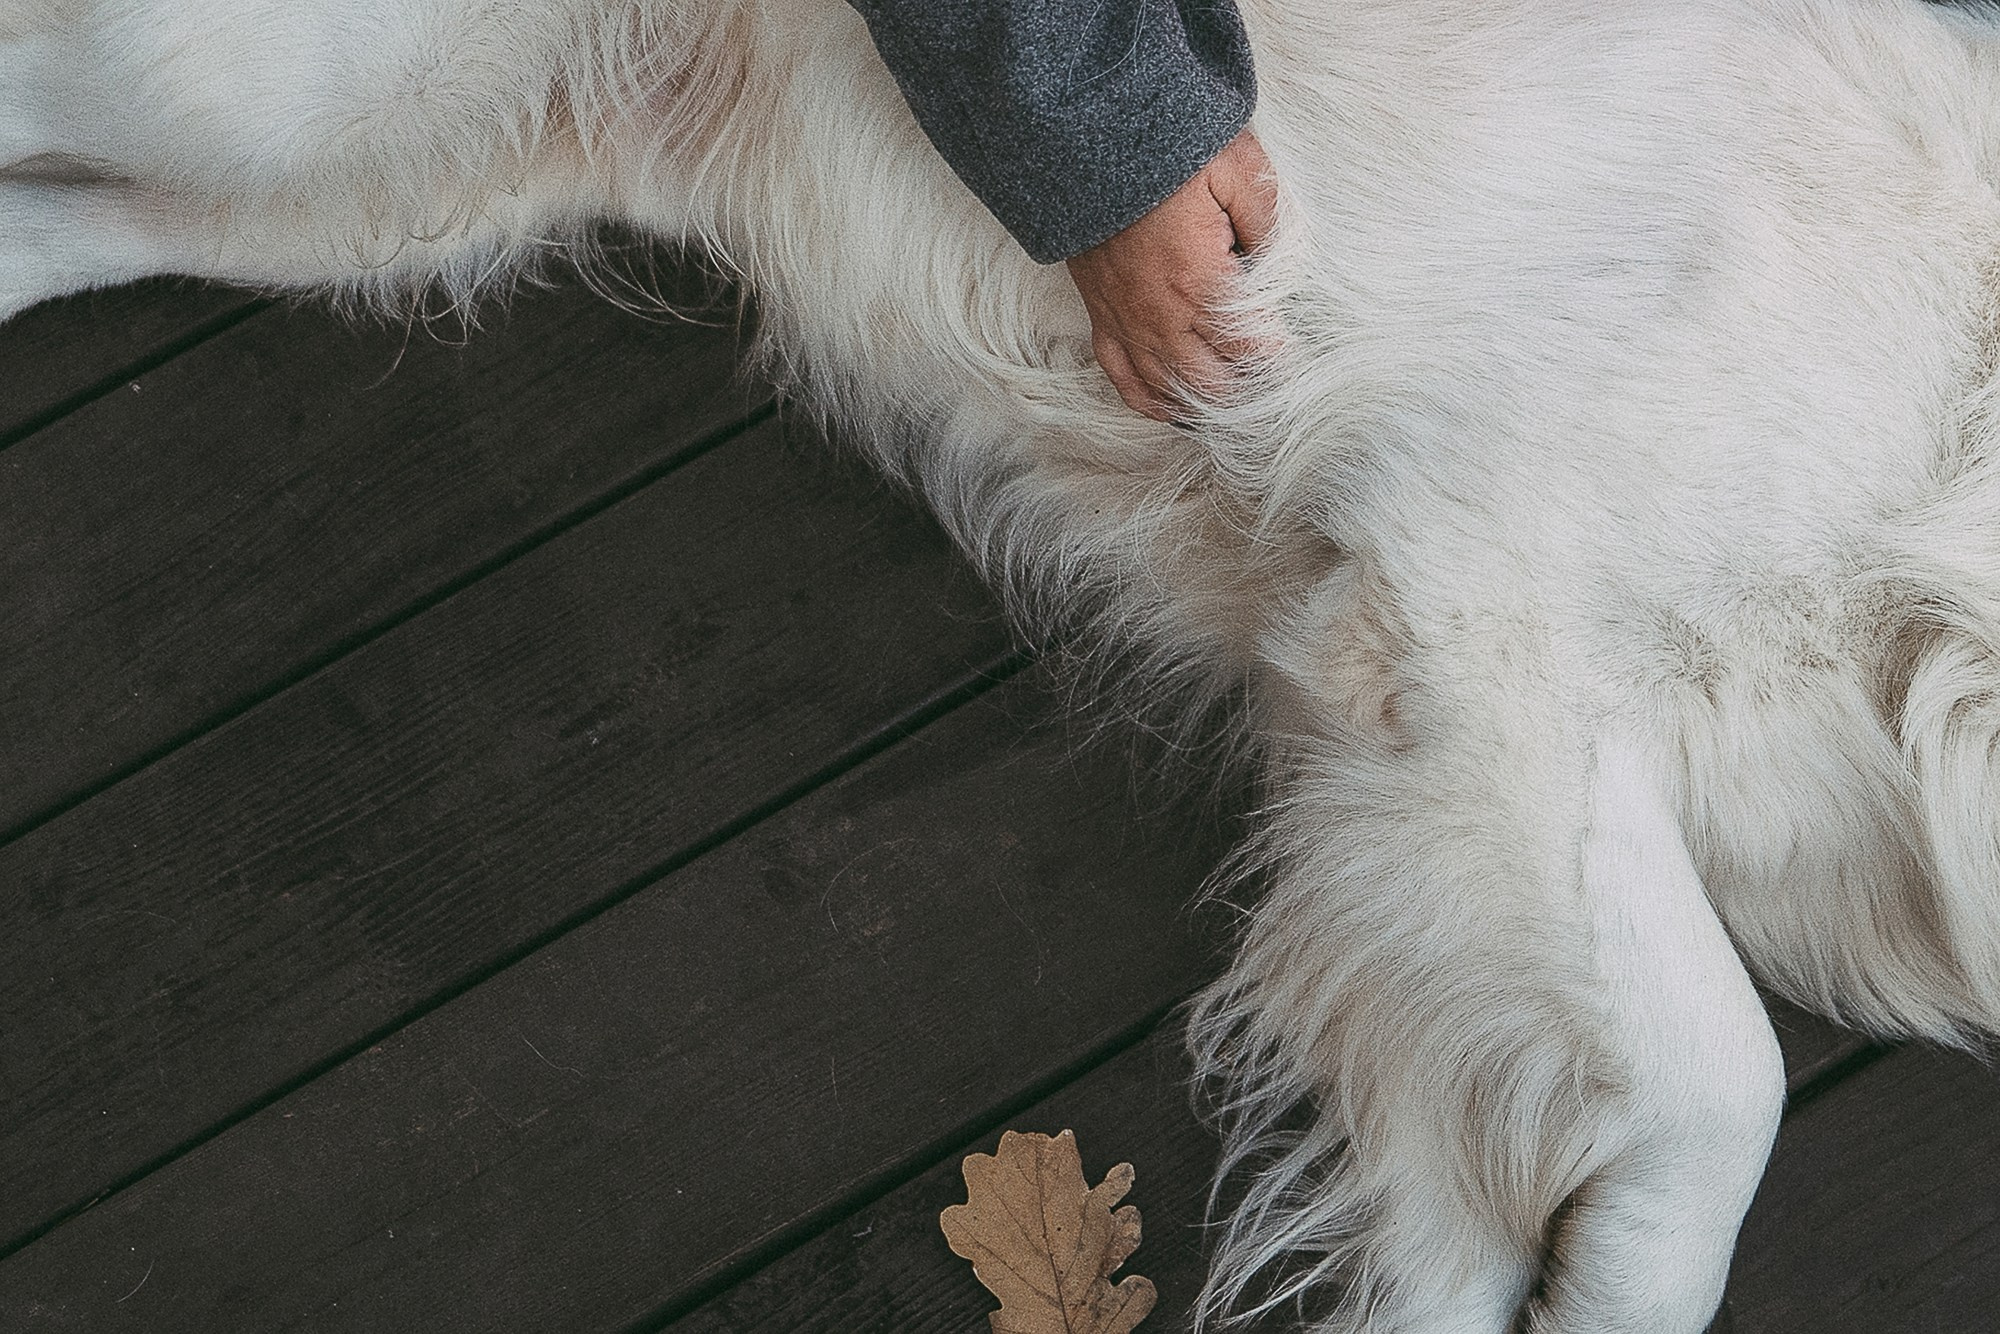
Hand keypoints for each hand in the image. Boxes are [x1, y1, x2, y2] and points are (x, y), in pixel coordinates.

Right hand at [1065, 129, 1276, 421]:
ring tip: (1235, 407)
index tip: (1297, 360)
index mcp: (1201, 282)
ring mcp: (1128, 323)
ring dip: (1205, 404)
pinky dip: (1152, 401)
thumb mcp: (1238, 168)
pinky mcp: (1102, 318)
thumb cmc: (1165, 153)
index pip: (1252, 349)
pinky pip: (1124, 379)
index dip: (1280, 362)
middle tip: (1272, 386)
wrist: (1084, 144)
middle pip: (1215, 384)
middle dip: (1248, 392)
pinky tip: (1174, 407)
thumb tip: (1286, 266)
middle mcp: (1162, 316)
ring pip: (1171, 390)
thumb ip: (1271, 220)